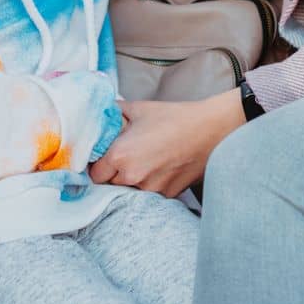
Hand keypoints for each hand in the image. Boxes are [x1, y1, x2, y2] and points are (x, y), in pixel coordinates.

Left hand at [88, 92, 245, 196]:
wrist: (210, 130)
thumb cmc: (174, 118)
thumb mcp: (138, 109)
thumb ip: (112, 113)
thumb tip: (98, 115)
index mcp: (120, 156)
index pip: (94, 173)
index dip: (97, 164)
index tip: (105, 156)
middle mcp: (132, 177)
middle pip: (109, 184)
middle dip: (113, 173)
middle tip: (126, 156)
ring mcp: (150, 189)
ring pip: (129, 190)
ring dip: (132, 180)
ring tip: (146, 160)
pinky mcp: (167, 195)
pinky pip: (149, 194)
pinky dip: (150, 184)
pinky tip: (161, 167)